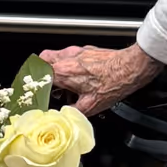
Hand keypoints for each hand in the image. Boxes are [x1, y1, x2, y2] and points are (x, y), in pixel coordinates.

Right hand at [40, 42, 160, 117]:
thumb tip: (65, 116)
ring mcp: (76, 51)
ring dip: (54, 68)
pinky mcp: (87, 50)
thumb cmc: (115, 82)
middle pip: (41, 60)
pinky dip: (68, 64)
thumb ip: (73, 112)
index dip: (35, 86)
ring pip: (55, 55)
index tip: (37, 93)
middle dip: (40, 73)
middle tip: (45, 85)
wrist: (132, 67)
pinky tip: (78, 76)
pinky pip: (69, 55)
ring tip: (62, 82)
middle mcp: (67, 58)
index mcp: (64, 72)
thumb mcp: (91, 106)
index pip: (38, 76)